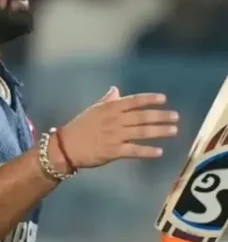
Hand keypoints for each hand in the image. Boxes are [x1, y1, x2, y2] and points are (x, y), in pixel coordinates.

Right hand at [55, 86, 178, 170]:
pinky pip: (134, 150)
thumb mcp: (93, 110)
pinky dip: (147, 151)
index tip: (163, 99)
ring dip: (160, 131)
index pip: (134, 101)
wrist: (65, 146)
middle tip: (176, 117)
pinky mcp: (114, 151)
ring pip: (142, 132)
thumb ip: (107, 100)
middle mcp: (114, 120)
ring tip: (174, 130)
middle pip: (142, 116)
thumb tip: (116, 89)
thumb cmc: (80, 127)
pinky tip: (159, 152)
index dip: (149, 99)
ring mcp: (115, 136)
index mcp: (110, 109)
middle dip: (161, 116)